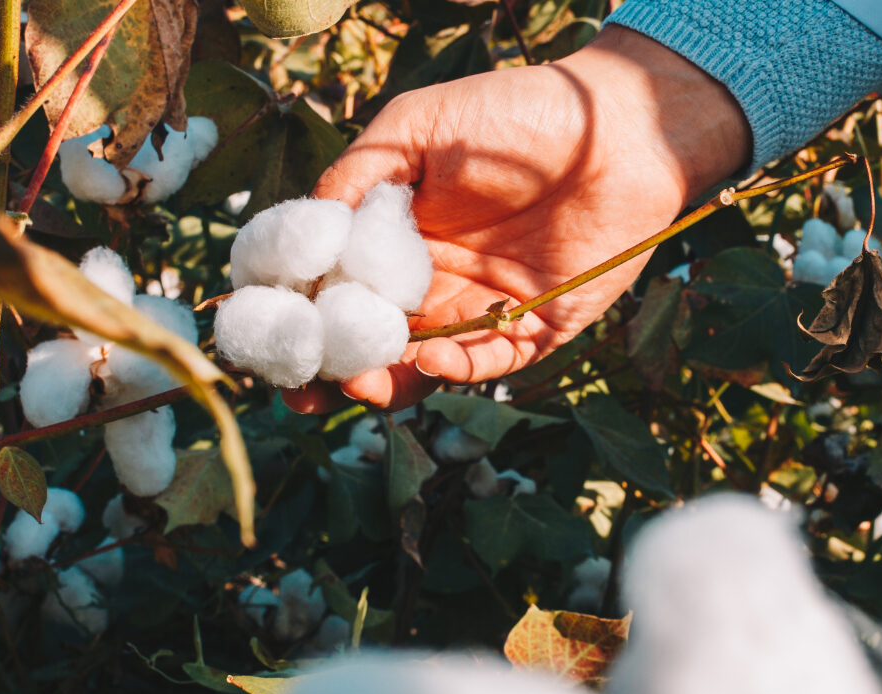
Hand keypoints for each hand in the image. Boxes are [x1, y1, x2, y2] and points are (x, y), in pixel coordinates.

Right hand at [285, 26, 750, 412]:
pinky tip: (427, 360)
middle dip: (331, 370)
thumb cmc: (516, 115)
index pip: (336, 290)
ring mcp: (482, 310)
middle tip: (300, 389)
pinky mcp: (535, 330)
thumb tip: (305, 230)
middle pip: (369, 341)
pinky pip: (487, 364)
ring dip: (386, 382)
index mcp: (397, 239)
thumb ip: (359, 175)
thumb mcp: (417, 130)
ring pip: (420, 366)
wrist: (615, 129)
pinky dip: (455, 370)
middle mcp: (433, 282)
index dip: (299, 316)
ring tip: (359, 384)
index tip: (266, 332)